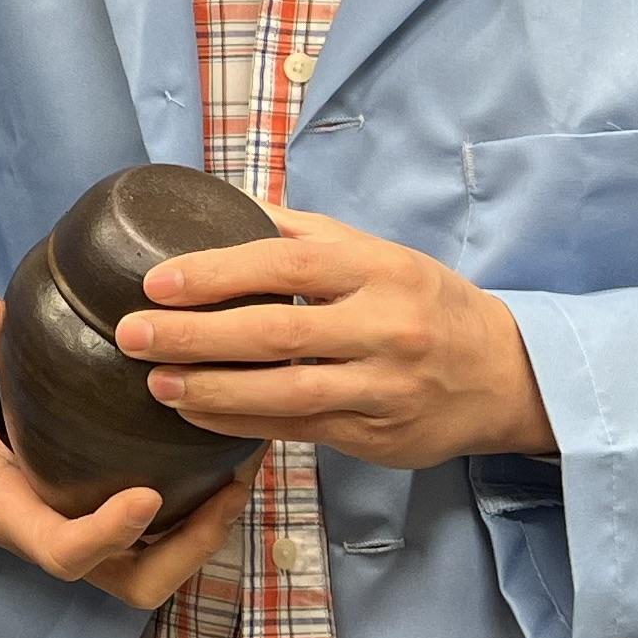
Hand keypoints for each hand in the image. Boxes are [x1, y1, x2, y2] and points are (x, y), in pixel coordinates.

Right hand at [0, 297, 260, 610]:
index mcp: (7, 512)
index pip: (64, 552)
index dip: (109, 535)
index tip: (148, 494)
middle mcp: (51, 529)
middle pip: (131, 581)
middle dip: (189, 549)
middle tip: (227, 488)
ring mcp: (77, 524)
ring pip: (154, 566)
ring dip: (205, 531)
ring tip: (242, 469)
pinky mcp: (93, 507)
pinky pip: (157, 534)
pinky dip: (197, 509)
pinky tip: (224, 454)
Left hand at [118, 213, 556, 471]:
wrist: (504, 373)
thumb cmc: (423, 302)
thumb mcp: (375, 253)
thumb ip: (302, 233)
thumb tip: (221, 201)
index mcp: (378, 269)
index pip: (286, 265)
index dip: (217, 272)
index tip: (156, 281)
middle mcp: (384, 328)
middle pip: (277, 332)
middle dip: (196, 335)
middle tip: (133, 334)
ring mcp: (383, 387)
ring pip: (286, 393)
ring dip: (212, 392)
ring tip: (157, 383)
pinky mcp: (378, 436)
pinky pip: (298, 431)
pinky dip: (243, 424)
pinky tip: (199, 415)